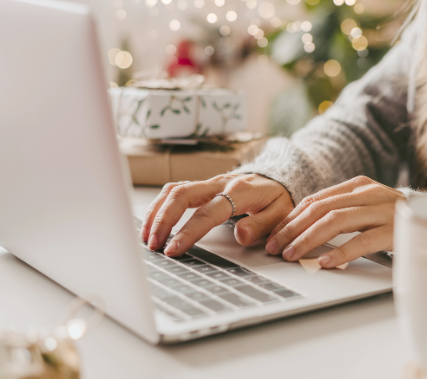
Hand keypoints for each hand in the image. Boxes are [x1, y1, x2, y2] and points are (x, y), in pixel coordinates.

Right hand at [141, 174, 293, 256]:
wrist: (277, 178)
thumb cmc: (277, 198)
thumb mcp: (280, 213)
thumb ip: (261, 225)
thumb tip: (240, 235)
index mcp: (239, 191)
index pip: (208, 212)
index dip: (188, 231)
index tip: (173, 249)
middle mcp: (219, 183)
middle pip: (182, 194)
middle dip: (163, 219)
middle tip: (152, 244)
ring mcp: (208, 183)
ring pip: (173, 189)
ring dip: (155, 212)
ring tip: (146, 237)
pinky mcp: (201, 186)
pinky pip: (174, 190)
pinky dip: (159, 206)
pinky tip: (151, 223)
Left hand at [265, 176, 402, 267]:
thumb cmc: (395, 219)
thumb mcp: (365, 208)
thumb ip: (338, 211)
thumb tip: (298, 228)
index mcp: (358, 185)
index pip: (315, 199)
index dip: (290, 218)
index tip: (274, 236)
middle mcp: (369, 193)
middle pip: (320, 209)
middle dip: (293, 229)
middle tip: (276, 248)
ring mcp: (383, 210)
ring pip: (336, 221)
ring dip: (309, 240)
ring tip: (293, 255)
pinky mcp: (396, 230)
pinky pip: (363, 241)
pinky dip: (342, 253)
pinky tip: (326, 263)